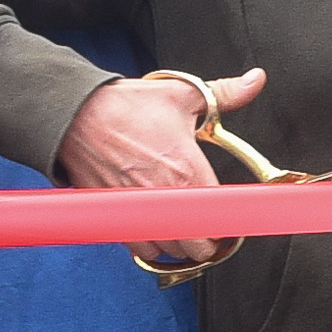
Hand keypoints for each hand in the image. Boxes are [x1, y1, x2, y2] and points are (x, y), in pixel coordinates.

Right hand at [67, 66, 263, 272]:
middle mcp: (165, 197)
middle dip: (208, 239)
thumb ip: (225, 93)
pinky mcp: (117, 216)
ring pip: (172, 249)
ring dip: (182, 243)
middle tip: (209, 226)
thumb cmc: (125, 107)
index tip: (230, 219)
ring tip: (185, 229)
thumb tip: (254, 81)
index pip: (221, 218)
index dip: (230, 224)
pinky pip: (143, 248)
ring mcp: (140, 210)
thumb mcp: (182, 95)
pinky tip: (158, 229)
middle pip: (199, 245)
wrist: (76, 115)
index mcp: (188, 171)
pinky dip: (154, 244)